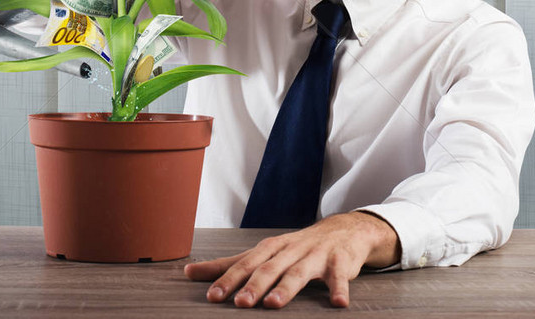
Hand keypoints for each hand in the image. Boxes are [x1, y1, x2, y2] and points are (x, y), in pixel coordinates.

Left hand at [184, 211, 400, 308]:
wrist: (344, 229)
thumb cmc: (298, 246)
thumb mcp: (266, 252)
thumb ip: (232, 265)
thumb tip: (189, 273)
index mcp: (271, 248)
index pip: (245, 263)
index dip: (228, 279)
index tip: (211, 296)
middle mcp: (290, 249)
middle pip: (269, 268)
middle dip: (253, 285)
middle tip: (239, 303)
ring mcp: (315, 255)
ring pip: (299, 272)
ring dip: (286, 288)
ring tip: (274, 304)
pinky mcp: (340, 262)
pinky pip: (339, 277)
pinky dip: (339, 289)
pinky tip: (338, 304)